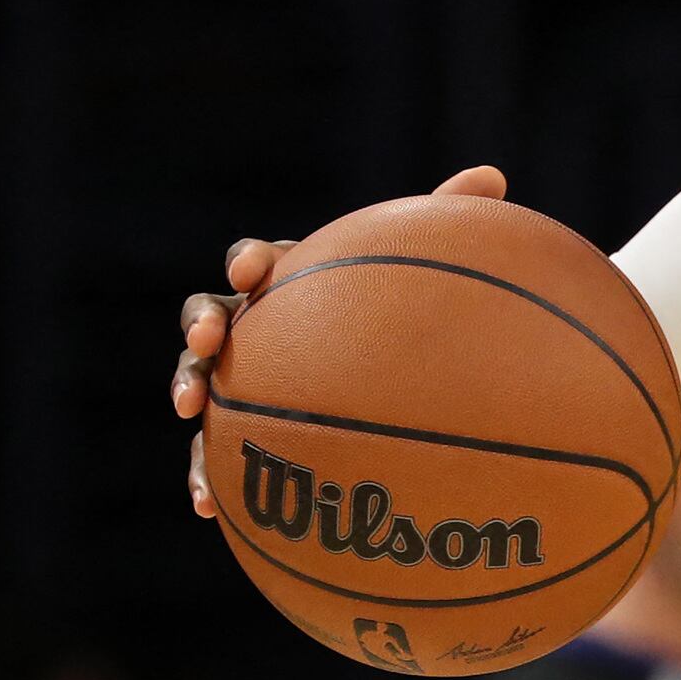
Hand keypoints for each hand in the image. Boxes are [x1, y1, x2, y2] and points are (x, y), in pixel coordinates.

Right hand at [177, 163, 506, 515]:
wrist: (403, 388)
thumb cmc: (411, 321)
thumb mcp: (432, 279)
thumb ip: (446, 227)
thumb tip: (493, 175)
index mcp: (291, 283)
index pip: (258, 260)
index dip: (252, 261)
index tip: (258, 272)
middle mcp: (256, 327)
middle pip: (210, 314)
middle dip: (200, 324)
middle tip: (206, 342)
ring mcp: (244, 380)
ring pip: (199, 380)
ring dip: (187, 388)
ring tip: (190, 412)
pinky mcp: (246, 434)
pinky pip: (216, 453)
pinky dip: (205, 473)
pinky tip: (205, 505)